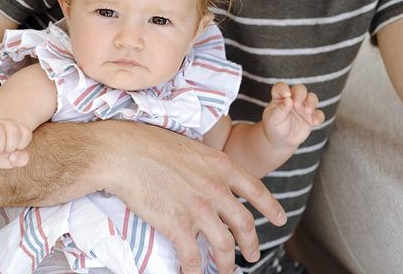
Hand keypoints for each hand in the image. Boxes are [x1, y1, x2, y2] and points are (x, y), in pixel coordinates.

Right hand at [0, 118, 32, 169]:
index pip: (25, 134)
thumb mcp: (11, 160)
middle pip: (13, 130)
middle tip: (4, 153)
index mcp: (16, 128)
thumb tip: (18, 158)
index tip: (14, 151)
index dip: (21, 147)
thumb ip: (20, 160)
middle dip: (10, 147)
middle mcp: (4, 124)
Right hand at [99, 121, 285, 273]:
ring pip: (224, 247)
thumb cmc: (148, 143)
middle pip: (244, 224)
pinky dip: (194, 271)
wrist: (124, 153)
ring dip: (226, 265)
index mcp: (220, 165)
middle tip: (252, 255)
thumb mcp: (188, 146)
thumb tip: (206, 175)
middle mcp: (216, 189)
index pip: (256, 190)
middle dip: (251, 245)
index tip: (279, 219)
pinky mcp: (178, 225)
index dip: (270, 207)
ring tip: (225, 272)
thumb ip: (204, 164)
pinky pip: (193, 258)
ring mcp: (198, 209)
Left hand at [262, 83, 324, 147]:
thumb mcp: (273, 120)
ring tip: (308, 111)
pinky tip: (315, 123)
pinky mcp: (311, 117)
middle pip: (300, 89)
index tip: (286, 95)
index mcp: (280, 98)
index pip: (281, 87)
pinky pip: (319, 113)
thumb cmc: (274, 127)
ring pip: (312, 97)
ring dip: (312, 102)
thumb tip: (289, 100)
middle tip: (297, 105)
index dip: (283, 88)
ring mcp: (303, 107)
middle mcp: (293, 100)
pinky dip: (319, 117)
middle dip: (300, 94)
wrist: (281, 140)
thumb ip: (280, 110)